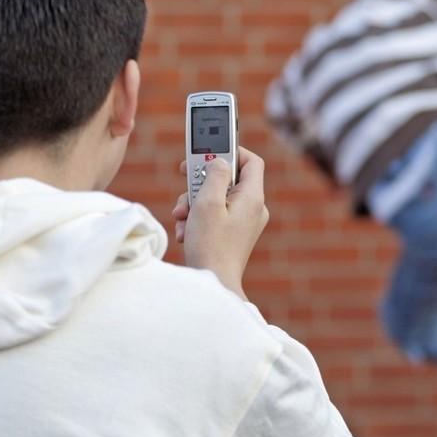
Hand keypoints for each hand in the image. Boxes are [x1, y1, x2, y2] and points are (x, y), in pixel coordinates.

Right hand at [172, 148, 268, 298]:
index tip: (208, 153)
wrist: (214, 285)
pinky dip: (198, 219)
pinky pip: (216, 216)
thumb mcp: (208, 203)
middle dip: (202, 183)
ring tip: (183, 218)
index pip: (251, 161)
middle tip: (186, 184)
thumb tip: (220, 161)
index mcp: (252, 198)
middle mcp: (253, 208)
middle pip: (228, 180)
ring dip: (195, 204)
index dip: (231, 151)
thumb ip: (214, 175)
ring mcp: (244, 222)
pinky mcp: (233, 234)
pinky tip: (187, 232)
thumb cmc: (211, 245)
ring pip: (217, 198)